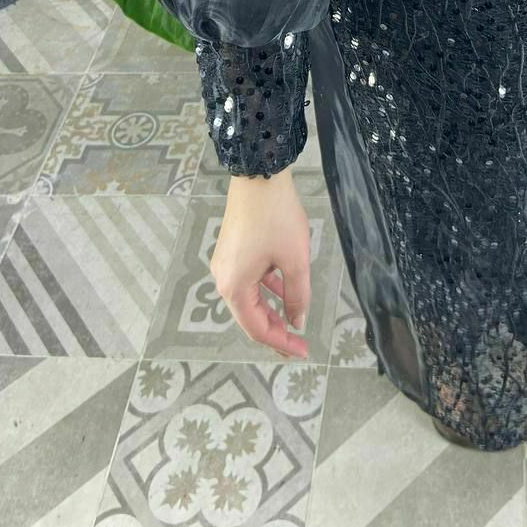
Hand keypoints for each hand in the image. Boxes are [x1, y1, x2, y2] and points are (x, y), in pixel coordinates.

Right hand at [210, 170, 310, 359]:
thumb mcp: (295, 259)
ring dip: (271, 309)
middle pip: (250, 316)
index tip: (303, 351)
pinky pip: (248, 279)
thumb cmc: (277, 218)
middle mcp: (222, 278)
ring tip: (294, 319)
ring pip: (249, 297)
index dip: (281, 343)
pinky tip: (283, 288)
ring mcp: (224, 263)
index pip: (257, 329)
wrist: (259, 175)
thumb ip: (298, 295)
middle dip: (276, 330)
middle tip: (300, 343)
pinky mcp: (230, 249)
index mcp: (234, 287)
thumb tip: (297, 320)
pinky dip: (265, 288)